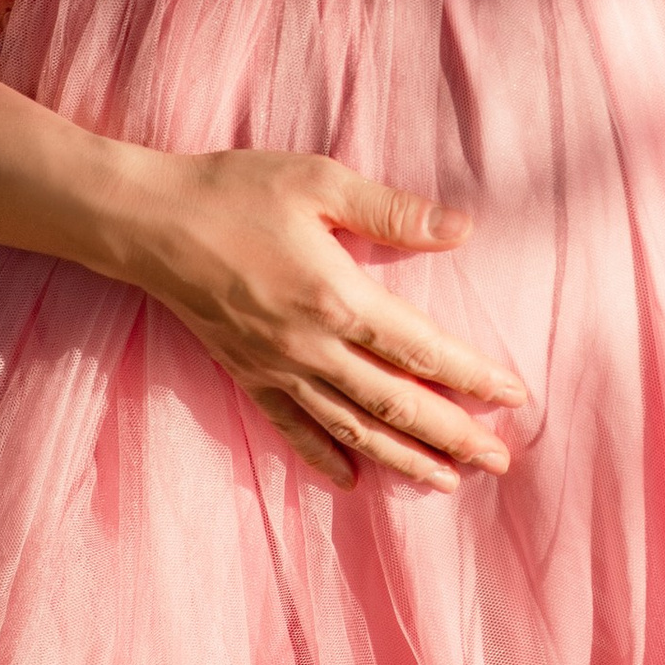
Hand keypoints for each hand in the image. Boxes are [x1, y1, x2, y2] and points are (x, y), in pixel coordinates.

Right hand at [122, 149, 530, 493]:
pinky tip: (350, 482)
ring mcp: (278, 368)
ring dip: (403, 458)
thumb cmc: (238, 190)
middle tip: (499, 462)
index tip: (514, 396)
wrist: (151, 223)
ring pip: (352, 428)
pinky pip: (292, 429)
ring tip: (446, 482)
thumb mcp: (320, 181)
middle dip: (453, 435)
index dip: (472, 376)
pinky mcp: (247, 375)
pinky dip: (323, 458)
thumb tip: (461, 228)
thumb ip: (392, 210)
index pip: (422, 350)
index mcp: (340, 297)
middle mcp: (313, 346)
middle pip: (397, 403)